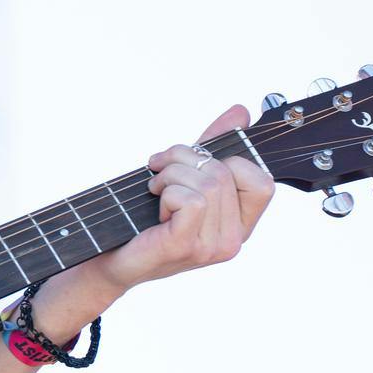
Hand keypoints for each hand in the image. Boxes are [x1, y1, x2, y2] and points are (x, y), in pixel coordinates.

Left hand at [83, 104, 275, 294]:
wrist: (110, 259)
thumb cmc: (144, 219)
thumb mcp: (183, 177)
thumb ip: (212, 147)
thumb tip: (240, 113)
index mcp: (239, 225)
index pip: (263, 182)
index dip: (229, 161)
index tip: (193, 162)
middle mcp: (233, 240)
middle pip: (224, 174)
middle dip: (183, 158)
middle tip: (158, 168)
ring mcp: (212, 247)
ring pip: (208, 183)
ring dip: (170, 174)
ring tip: (154, 188)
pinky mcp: (186, 246)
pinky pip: (192, 200)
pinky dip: (167, 191)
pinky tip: (155, 204)